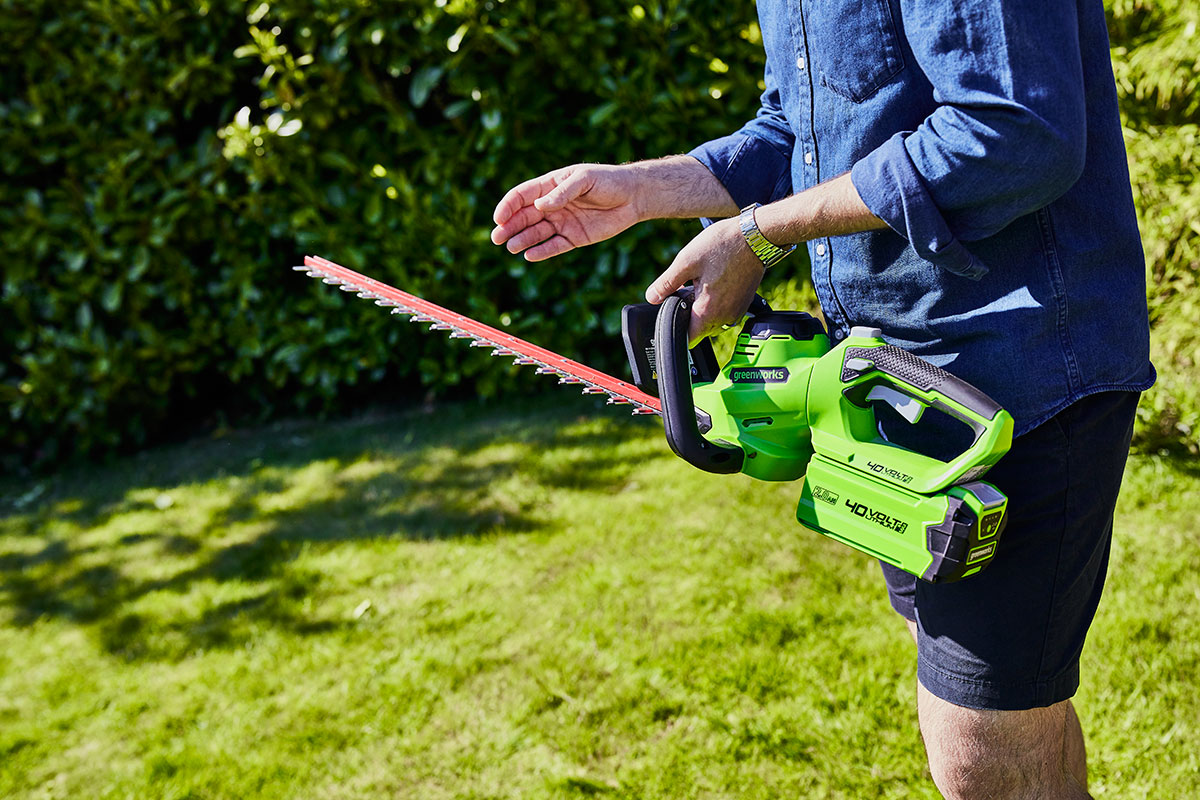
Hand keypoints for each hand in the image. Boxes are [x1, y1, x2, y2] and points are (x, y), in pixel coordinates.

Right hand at [491, 164, 643, 260]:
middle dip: (509, 226)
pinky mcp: (574, 238)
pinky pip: (554, 246)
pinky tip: (530, 255)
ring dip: (522, 240)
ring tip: (511, 247)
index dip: (508, 206)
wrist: (634, 197)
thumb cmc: (608, 181)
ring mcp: (562, 222)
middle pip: (525, 216)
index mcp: (551, 185)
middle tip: (497, 237)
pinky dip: (542, 251)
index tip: (499, 217)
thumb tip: (540, 205)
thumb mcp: (585, 179)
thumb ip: (563, 192)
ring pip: (536, 233)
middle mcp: (552, 205)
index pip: (522, 195)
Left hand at [645, 217, 765, 346]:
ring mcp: (737, 312)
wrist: (756, 236)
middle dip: (688, 315)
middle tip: (685, 290)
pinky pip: (724, 312)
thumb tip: (652, 297)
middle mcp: (725, 317)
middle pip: (699, 329)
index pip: (688, 338)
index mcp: (708, 311)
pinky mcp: (743, 304)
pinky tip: (714, 281)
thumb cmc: (724, 246)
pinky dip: (715, 302)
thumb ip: (666, 283)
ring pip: (712, 320)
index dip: (676, 330)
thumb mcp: (686, 262)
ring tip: (701, 283)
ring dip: (702, 308)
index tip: (670, 315)